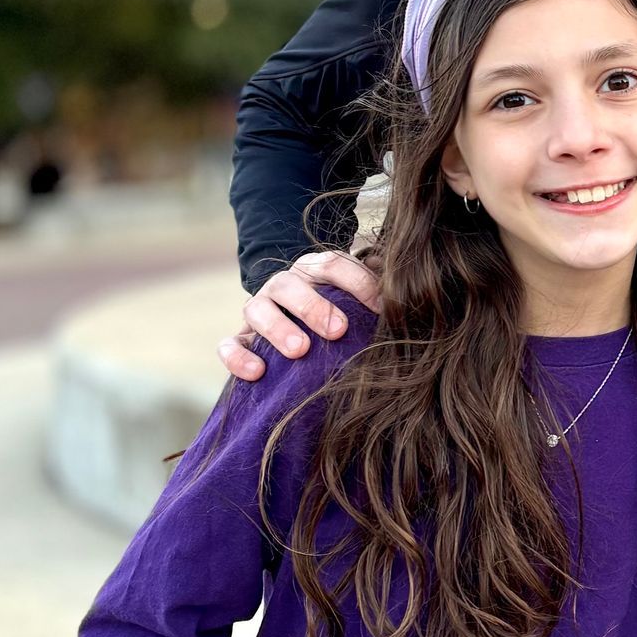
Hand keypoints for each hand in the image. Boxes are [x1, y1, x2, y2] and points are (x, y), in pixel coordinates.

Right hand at [219, 250, 382, 382]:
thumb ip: (377, 300)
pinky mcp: (240, 338)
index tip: (381, 306)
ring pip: (257, 308)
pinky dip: (238, 357)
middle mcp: (285, 285)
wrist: (299, 328)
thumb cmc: (342, 316)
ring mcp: (259, 309)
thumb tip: (407, 302)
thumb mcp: (359, 305)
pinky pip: (229, 344)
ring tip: (300, 350)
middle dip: (315, 306)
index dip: (357, 281)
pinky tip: (258, 373)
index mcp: (316, 271)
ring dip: (279, 328)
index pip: (333, 264)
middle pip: (292, 284)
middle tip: (338, 331)